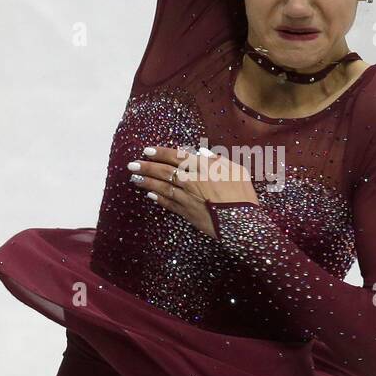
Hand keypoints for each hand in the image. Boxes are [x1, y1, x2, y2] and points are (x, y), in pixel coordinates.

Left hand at [127, 145, 259, 237]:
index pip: (178, 156)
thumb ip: (218, 161)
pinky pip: (169, 204)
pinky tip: (150, 194)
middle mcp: (194, 180)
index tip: (147, 151)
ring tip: (135, 179)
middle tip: (132, 164)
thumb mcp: (237, 172)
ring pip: (163, 187)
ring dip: (147, 182)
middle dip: (147, 167)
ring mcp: (189, 197)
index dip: (161, 153)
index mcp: (206, 167)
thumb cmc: (244, 196)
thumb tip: (201, 153)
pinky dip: (159, 198)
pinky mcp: (188, 213)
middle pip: (165, 171)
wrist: (243, 224)